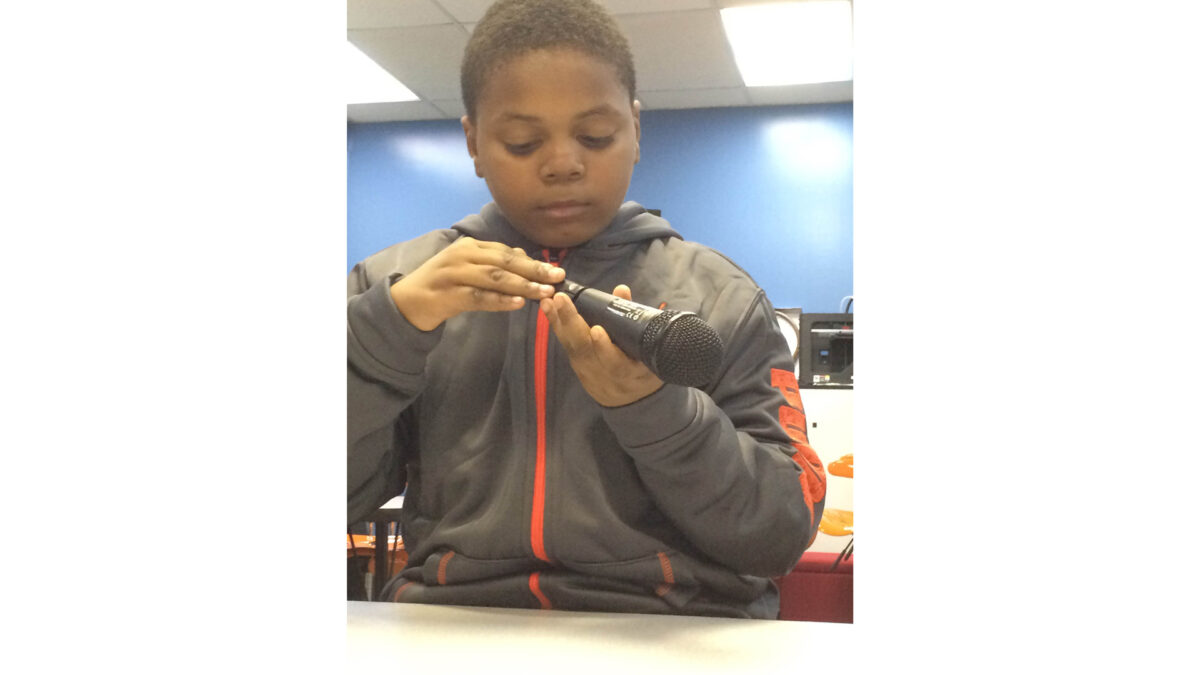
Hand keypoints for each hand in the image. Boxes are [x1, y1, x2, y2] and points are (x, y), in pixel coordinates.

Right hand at [390, 237, 564, 330]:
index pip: (506, 252)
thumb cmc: (443, 284)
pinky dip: (499, 300)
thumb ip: (493, 263)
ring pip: (495, 278)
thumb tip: (524, 259)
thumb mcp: (468, 267)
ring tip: (543, 292)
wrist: (408, 301)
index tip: (555, 271)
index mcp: (470, 246)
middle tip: (557, 278)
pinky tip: (517, 303)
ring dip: (522, 285)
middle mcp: (463, 255)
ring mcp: (455, 274)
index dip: (532, 262)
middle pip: (504, 262)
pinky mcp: (449, 294)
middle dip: (534, 271)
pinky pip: (479, 297)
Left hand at [541, 284, 663, 406]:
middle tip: (562, 300)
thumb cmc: (644, 368)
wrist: (630, 399)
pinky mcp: (576, 366)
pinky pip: (566, 346)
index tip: (598, 330)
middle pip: (585, 350)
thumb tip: (621, 290)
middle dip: (572, 323)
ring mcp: (587, 372)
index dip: (605, 348)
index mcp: (629, 373)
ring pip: (571, 347)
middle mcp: (604, 375)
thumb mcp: (648, 350)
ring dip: (558, 323)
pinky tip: (548, 310)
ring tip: (548, 301)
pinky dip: (557, 327)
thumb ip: (635, 320)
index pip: (614, 363)